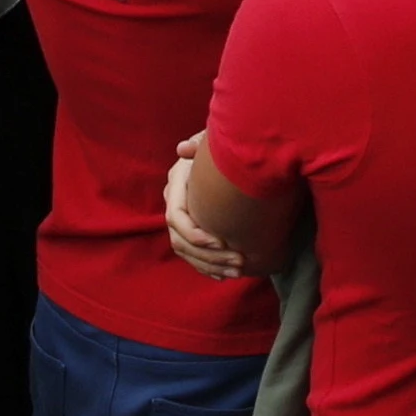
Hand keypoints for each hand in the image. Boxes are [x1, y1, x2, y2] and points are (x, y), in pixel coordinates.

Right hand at [164, 131, 245, 279]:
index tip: (222, 241)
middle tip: (239, 261)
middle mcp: (176, 204)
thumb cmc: (228, 145)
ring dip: (211, 265)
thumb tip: (182, 149)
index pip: (176, 218)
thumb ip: (201, 142)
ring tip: (238, 271)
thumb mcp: (216, 140)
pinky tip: (227, 275)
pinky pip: (195, 257)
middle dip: (209, 255)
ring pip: (188, 253)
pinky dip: (209, 268)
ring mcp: (183, 220)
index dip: (195, 233)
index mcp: (177, 184)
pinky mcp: (194, 232)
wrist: (236, 154)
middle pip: (181, 241)